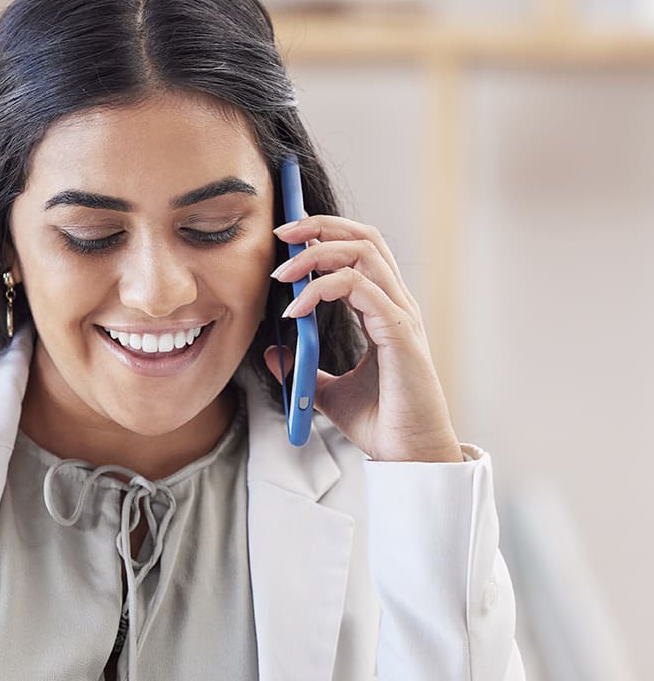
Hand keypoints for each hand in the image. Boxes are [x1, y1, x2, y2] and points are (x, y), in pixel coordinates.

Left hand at [266, 215, 462, 462]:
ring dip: (316, 254)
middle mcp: (396, 305)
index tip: (287, 238)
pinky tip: (295, 311)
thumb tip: (274, 354)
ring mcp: (401, 315)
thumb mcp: (327, 392)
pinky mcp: (399, 332)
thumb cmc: (381, 422)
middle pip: (365, 238)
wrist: (406, 453)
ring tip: (281, 273)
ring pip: (363, 253)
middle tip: (280, 233)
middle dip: (320, 226)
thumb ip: (303, 369)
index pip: (359, 252)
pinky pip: (359, 289)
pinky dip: (321, 290)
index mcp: (384, 311)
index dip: (325, 235)